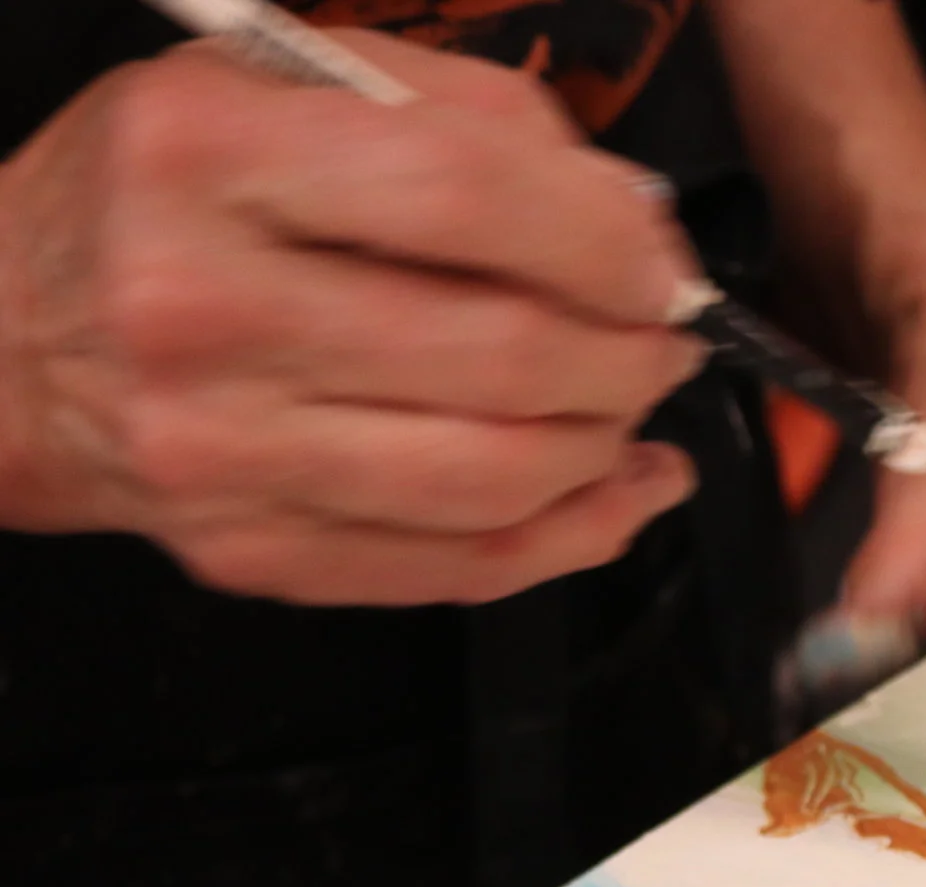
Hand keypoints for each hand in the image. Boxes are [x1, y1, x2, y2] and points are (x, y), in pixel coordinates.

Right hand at [0, 32, 706, 603]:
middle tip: (666, 340)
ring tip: (636, 404)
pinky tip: (619, 492)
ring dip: (609, 445)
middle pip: (500, 353)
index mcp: (206, 157)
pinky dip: (574, 534)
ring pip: (496, 476)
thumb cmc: (163, 200)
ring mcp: (222, 449)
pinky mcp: (251, 551)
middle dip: (629, 353)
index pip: (466, 195)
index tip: (659, 265)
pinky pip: (459, 565)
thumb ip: (464, 118)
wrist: (1, 339)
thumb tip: (630, 215)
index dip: (603, 240)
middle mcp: (201, 308)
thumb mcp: (274, 89)